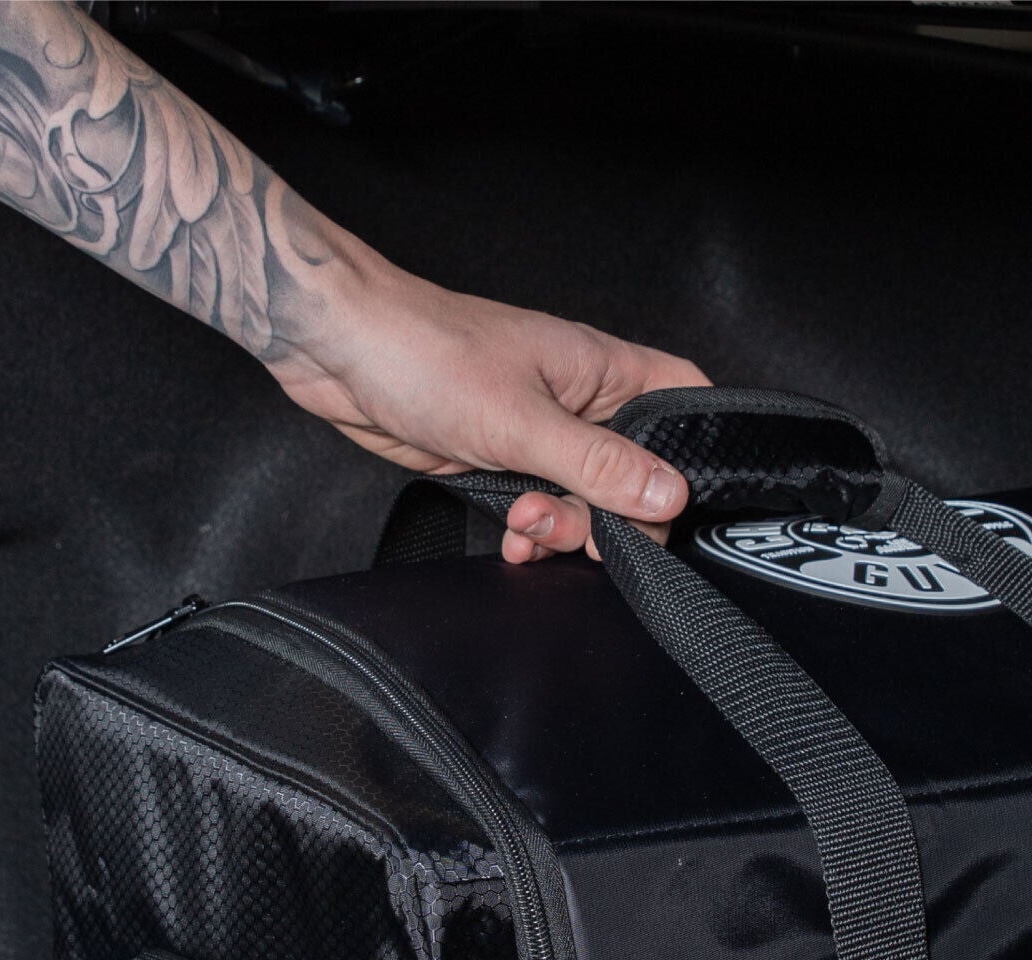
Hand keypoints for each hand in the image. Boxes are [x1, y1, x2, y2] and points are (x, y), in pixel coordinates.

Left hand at [269, 252, 707, 562]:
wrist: (338, 349)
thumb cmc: (424, 352)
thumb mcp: (522, 421)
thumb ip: (598, 465)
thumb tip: (669, 496)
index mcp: (603, 371)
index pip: (684, 408)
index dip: (693, 458)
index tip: (671, 505)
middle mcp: (581, 400)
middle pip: (636, 476)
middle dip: (610, 516)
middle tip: (578, 530)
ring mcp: (543, 431)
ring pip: (585, 501)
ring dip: (562, 529)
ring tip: (523, 526)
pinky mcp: (504, 459)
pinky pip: (540, 509)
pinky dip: (531, 533)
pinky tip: (510, 538)